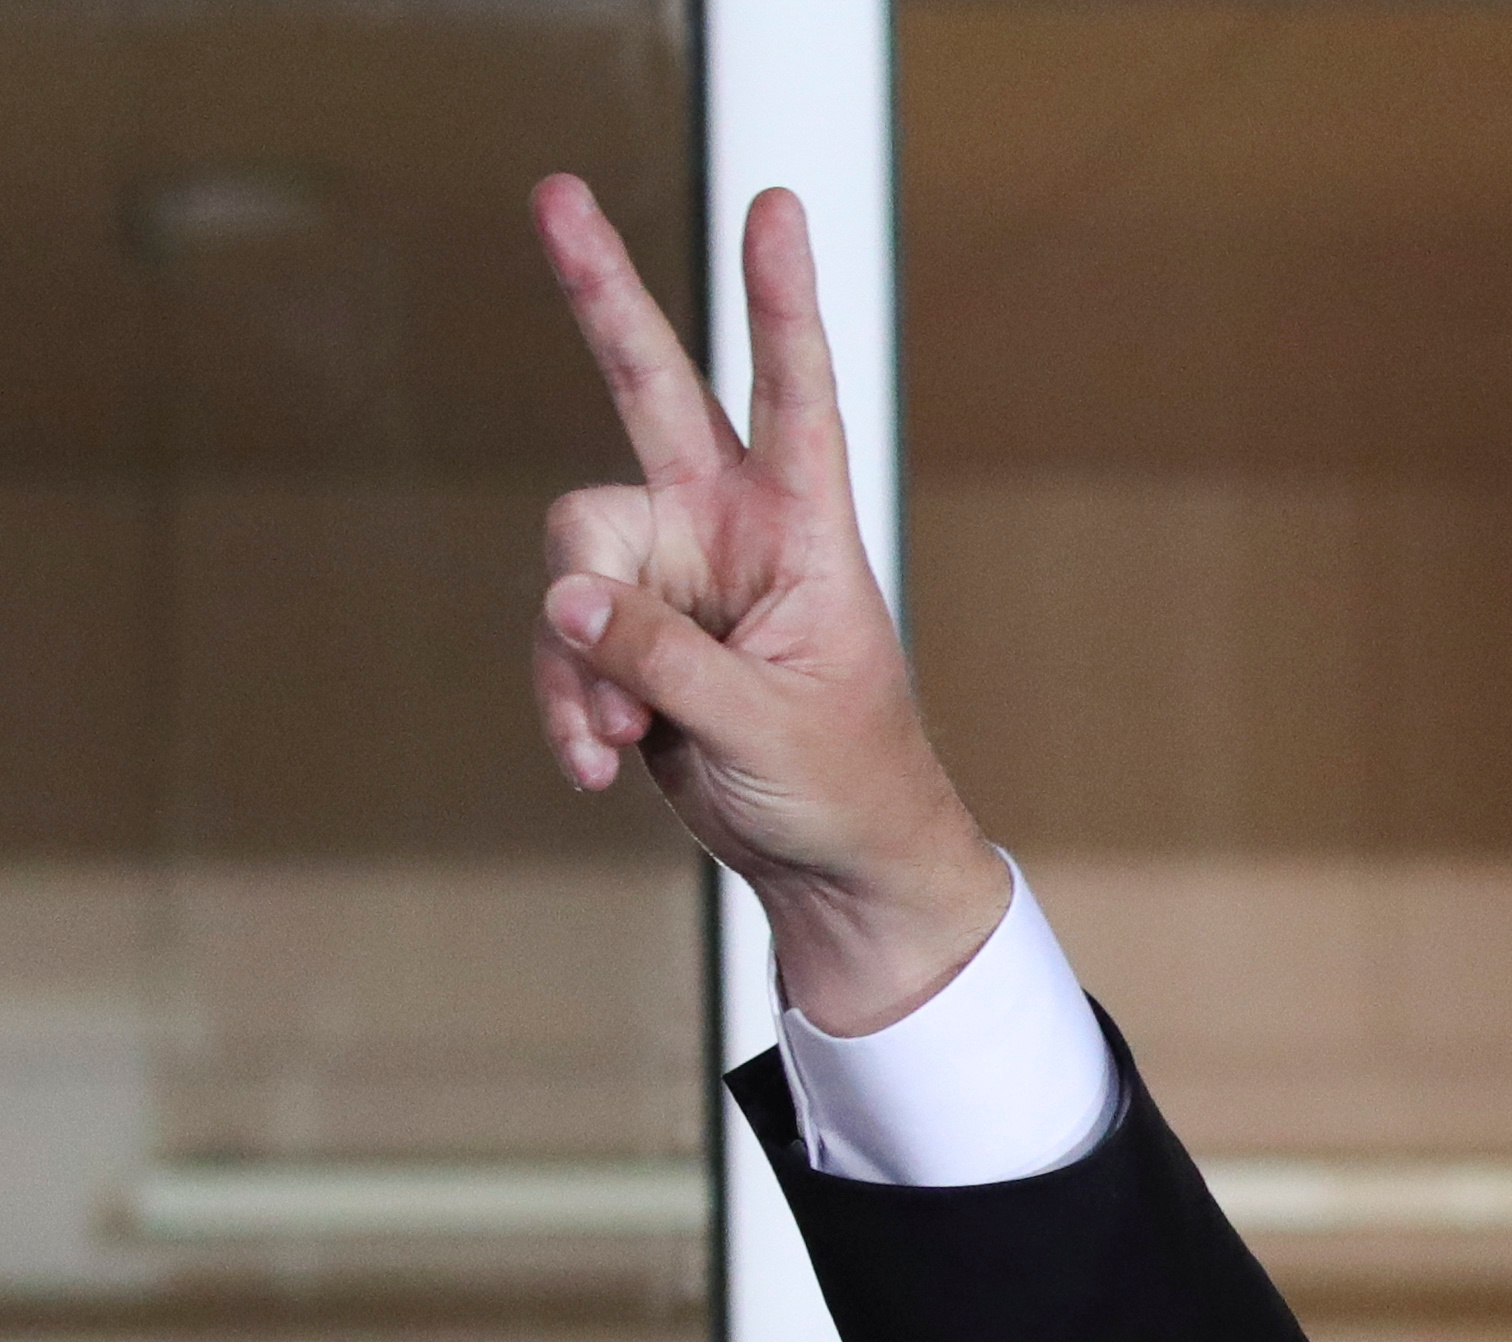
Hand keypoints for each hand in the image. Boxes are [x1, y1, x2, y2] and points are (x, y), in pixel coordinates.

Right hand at [527, 175, 1006, 1030]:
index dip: (781, 301)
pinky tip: (598, 760)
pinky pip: (560, 640)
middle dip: (603, 293)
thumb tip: (561, 599)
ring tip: (619, 738)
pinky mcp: (624, 633)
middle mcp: (729, 529)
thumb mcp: (765, 727)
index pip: (795, 394)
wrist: (833, 866)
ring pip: (573, 562)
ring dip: (578, 659)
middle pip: (651, 388)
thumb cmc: (844, 788)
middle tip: (554, 192)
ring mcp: (670, 575)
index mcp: (804, 531)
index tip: (777, 203)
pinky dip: (566, 701)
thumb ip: (663, 660)